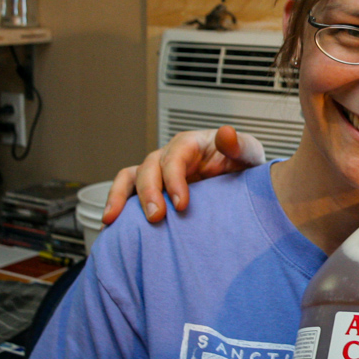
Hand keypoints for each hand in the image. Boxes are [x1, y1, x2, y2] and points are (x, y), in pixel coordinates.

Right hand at [102, 126, 265, 223]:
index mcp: (190, 144)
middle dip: (149, 193)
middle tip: (156, 217)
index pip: (175, 158)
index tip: (181, 204)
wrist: (242, 180)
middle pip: (149, 168)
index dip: (174, 180)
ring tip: (113, 220)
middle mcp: (169, 155)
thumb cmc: (242, 163)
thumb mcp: (248, 152)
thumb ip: (238, 145)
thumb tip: (226, 133)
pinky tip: (110, 224)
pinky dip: (116, 205)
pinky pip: (128, 192)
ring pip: (130, 178)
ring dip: (120, 198)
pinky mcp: (153, 188)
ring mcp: (158, 172)